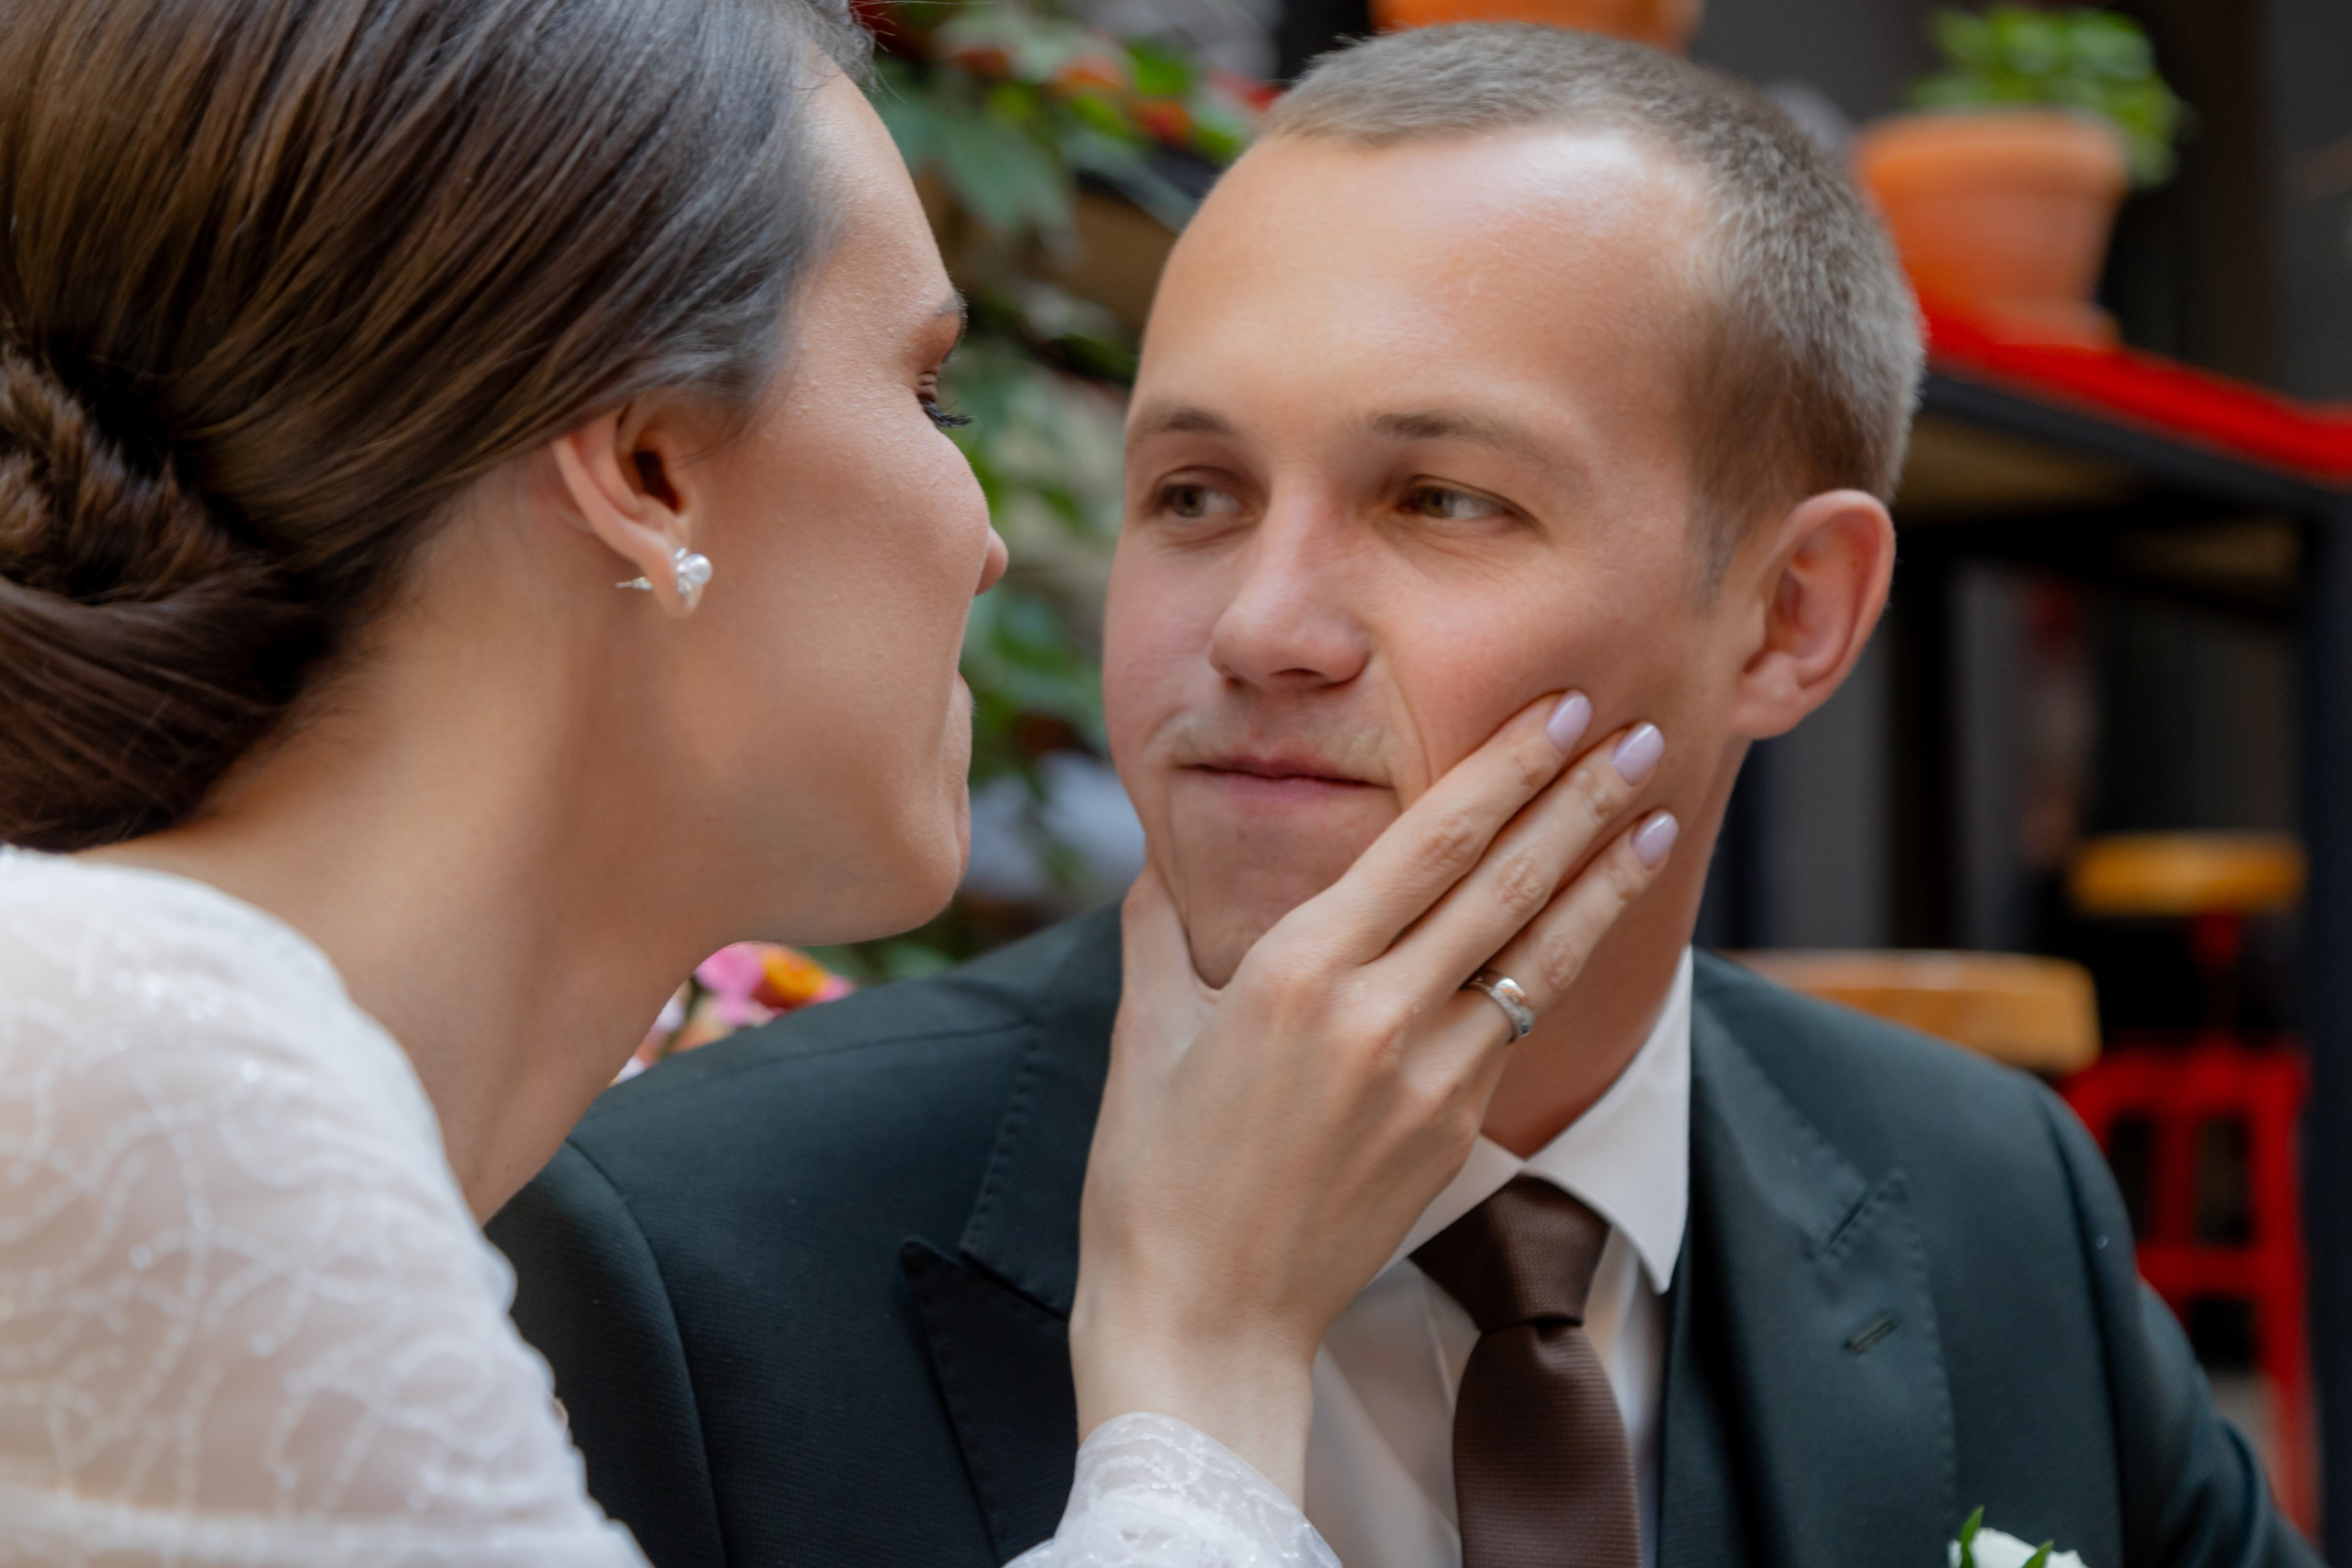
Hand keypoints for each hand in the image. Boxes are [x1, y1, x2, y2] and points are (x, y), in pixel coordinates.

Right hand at [1068, 693, 1676, 1499]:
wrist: (1205, 1318)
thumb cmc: (1155, 1177)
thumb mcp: (1145, 1033)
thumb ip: (1163, 929)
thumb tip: (1161, 857)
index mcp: (1295, 972)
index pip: (1427, 844)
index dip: (1504, 771)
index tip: (1558, 711)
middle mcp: (1376, 1016)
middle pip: (1505, 883)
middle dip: (1582, 800)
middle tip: (1645, 731)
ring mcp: (1428, 1080)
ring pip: (1536, 955)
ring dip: (1604, 877)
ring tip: (1659, 812)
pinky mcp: (1453, 1132)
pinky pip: (1515, 1026)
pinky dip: (1559, 961)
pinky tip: (1588, 921)